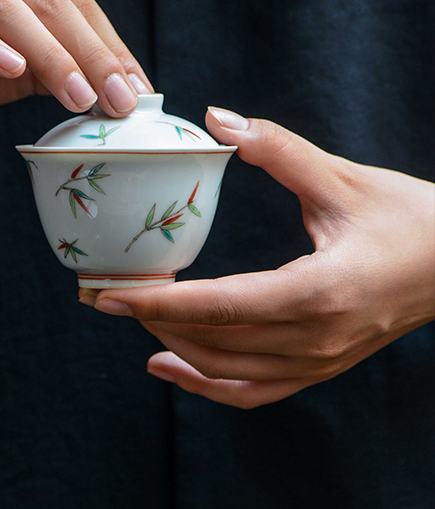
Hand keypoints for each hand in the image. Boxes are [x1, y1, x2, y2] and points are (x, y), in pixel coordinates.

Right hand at [0, 0, 150, 128]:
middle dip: (91, 54)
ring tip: (79, 97)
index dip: (112, 46)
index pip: (76, 1)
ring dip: (51, 56)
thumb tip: (123, 91)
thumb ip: (64, 65)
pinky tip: (12, 70)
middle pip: (49, 2)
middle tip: (117, 100)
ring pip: (8, 12)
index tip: (138, 90)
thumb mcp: (22, 64)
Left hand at [81, 108, 434, 407]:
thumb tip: (217, 117)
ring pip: (227, 372)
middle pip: (215, 342)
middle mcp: (317, 338)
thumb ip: (277, 149)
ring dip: (173, 347)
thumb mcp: (343, 178)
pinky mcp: (321, 368)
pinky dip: (206, 384)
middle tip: (104, 292)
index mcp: (321, 291)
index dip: (159, 302)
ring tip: (132, 316)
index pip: (222, 305)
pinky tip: (167, 365)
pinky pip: (253, 391)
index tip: (109, 293)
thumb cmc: (410, 218)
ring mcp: (320, 362)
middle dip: (152, 319)